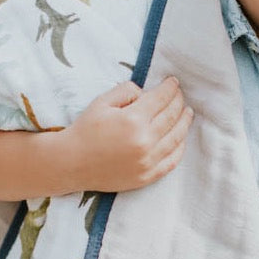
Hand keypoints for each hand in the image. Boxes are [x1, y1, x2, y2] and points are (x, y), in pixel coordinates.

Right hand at [63, 77, 193, 192]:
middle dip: (178, 102)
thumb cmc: (85, 130)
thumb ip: (126, 91)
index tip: (174, 82)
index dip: (170, 88)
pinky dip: (180, 148)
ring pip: (176, 138)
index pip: (161, 99)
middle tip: (179, 95)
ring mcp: (147, 161)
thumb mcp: (102, 102)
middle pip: (171, 116)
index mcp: (133, 120)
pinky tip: (181, 139)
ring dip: (184, 123)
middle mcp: (144, 141)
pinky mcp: (146, 176)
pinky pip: (171, 161)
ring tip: (187, 113)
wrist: (71, 164)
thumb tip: (146, 93)